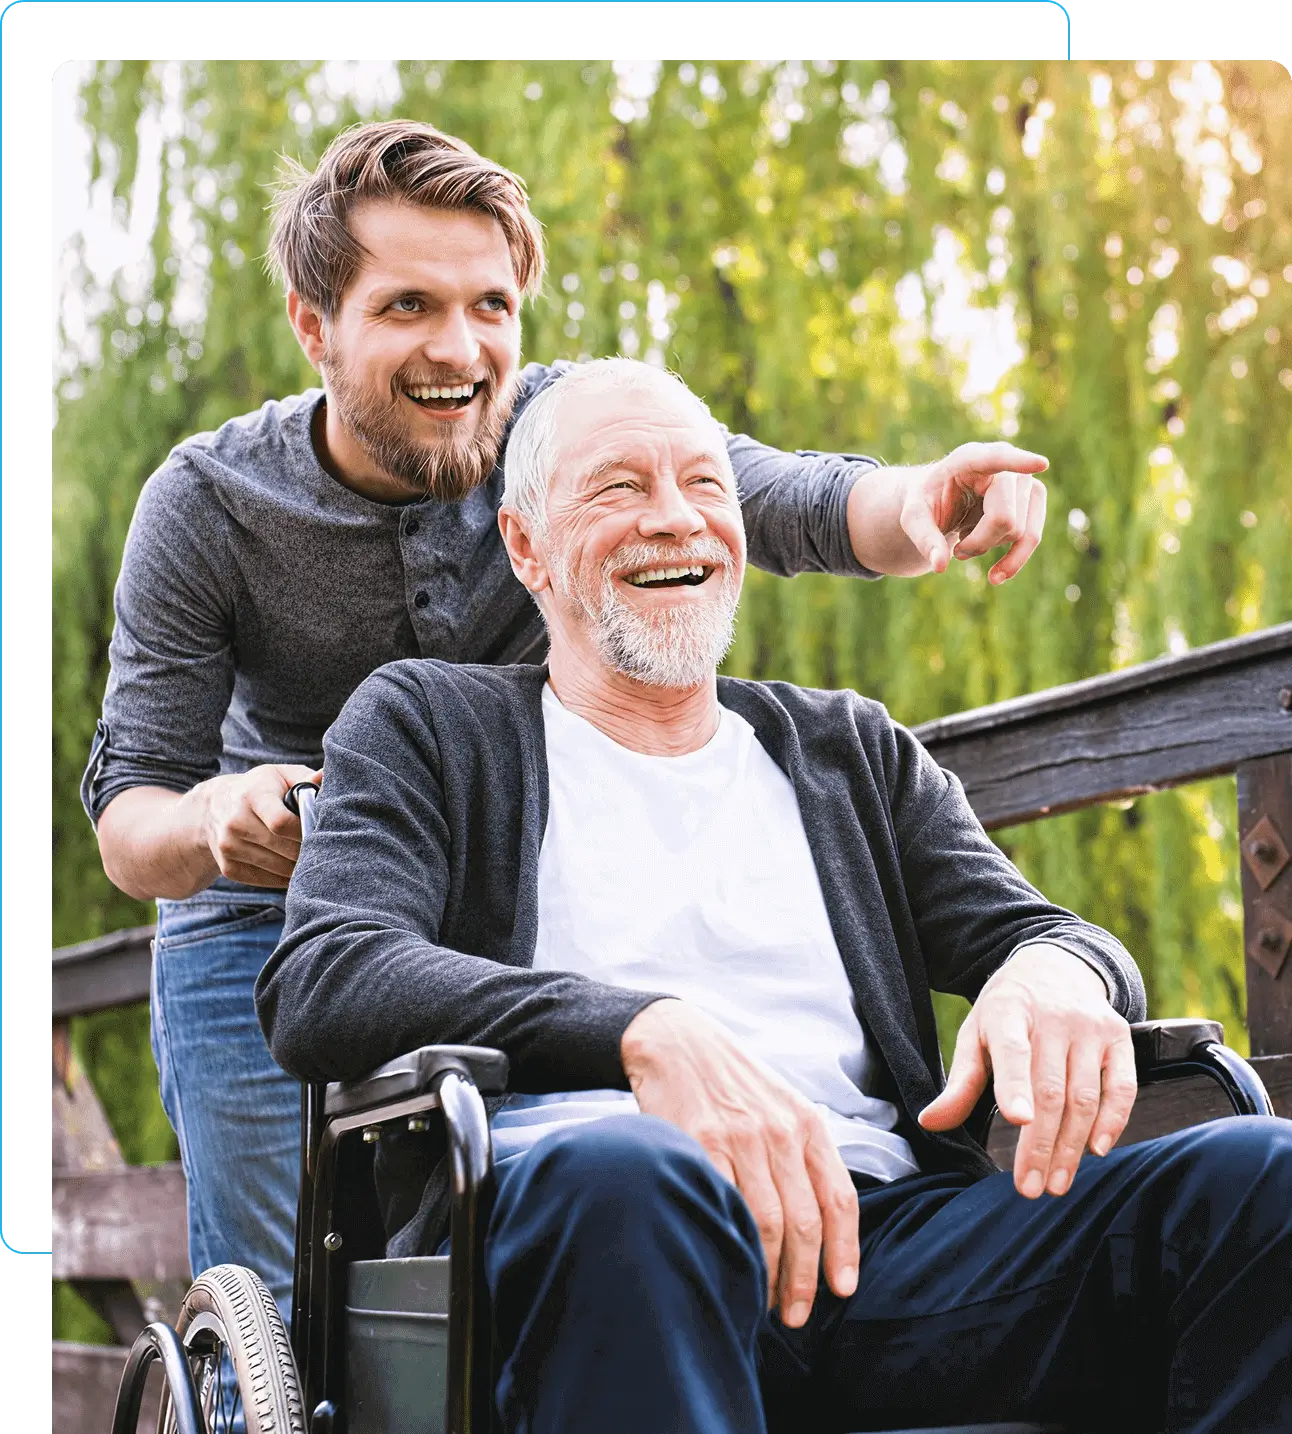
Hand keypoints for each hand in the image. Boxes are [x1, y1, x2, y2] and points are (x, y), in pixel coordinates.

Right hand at [199, 763, 321, 887]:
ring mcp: (229, 847)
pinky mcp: (229, 868)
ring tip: (311, 857)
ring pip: (278, 868)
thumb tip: (325, 777)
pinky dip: (284, 877)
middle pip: (283, 848)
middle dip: (308, 850)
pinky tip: (293, 866)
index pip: (281, 822)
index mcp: (252, 796)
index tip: (320, 830)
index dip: (305, 830)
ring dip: (299, 867)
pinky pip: (266, 880)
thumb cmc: (260, 789)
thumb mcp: (280, 776)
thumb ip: (305, 780)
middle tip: (324, 848)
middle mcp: (235, 823)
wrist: (214, 807)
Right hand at [621, 999, 858, 1327]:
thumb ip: (802, 1152)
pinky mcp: (700, 1144)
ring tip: (764, 1302)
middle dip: (804, 1279)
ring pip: (766, 1223)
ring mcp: (740, 1139)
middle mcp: (779, 1132)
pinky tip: (730, 1265)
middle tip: (797, 1315)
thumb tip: (822, 1221)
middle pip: (804, 1222)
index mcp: (806, 1123)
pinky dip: (731, 1244)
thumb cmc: (731, 1081)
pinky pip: (723, 1207)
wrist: (677, 1041)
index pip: (838, 1198)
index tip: (842, 1289)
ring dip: (768, 1273)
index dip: (845, 1251)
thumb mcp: (781, 1103)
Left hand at [899, 442, 1048, 583]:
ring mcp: (1024, 479)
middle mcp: (1004, 462)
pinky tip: (995, 575)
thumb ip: (923, 538)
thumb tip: (940, 565)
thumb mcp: (913, 518)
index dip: (1019, 462)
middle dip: (978, 543)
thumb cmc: (928, 502)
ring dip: (989, 548)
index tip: (1041, 464)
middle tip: (957, 548)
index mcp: (969, 458)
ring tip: (966, 542)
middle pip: (1004, 518)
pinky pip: (1032, 538)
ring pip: (1019, 532)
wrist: (944, 500)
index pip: (996, 458)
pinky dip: (1014, 561)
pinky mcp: (1034, 498)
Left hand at [918, 944, 1136, 1197]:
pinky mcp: (1119, 1036)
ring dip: (1071, 1146)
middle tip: (1030, 1188)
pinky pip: (1122, 1086)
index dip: (1015, 1087)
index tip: (1017, 1120)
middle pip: (1050, 1089)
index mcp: (1008, 1012)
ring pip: (1084, 1096)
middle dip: (1040, 1144)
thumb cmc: (1007, 1011)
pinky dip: (1114, 1121)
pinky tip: (1097, 1150)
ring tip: (1056, 1182)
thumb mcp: (975, 1034)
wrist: (1054, 966)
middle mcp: (1053, 1017)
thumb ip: (960, 1082)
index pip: (1013, 1052)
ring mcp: (1090, 1026)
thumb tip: (930, 1123)